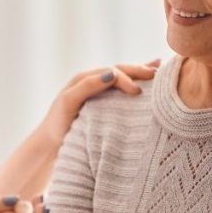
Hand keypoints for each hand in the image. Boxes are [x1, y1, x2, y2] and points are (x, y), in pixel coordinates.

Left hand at [38, 60, 160, 145]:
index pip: (112, 73)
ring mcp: (101, 92)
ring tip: (160, 70)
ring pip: (125, 78)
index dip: (126, 78)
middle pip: (121, 71)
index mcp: (85, 79)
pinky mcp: (105, 103)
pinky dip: (137, 81)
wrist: (51, 142)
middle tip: (157, 74)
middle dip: (139, 71)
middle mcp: (94, 82)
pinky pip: (123, 88)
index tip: (137, 92)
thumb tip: (111, 75)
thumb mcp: (69, 102)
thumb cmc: (58, 123)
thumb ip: (87, 86)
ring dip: (141, 73)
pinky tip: (152, 73)